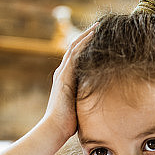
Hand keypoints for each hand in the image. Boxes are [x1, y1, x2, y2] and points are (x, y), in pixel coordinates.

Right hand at [43, 22, 96, 140]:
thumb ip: (86, 101)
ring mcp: (62, 74)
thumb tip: (99, 105)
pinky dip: (83, 43)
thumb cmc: (67, 124)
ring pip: (74, 48)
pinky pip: (74, 54)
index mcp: (65, 81)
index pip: (75, 58)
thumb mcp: (79, 108)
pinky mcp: (64, 76)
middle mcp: (62, 74)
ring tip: (97, 26)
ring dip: (86, 36)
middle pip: (74, 49)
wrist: (55, 128)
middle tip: (98, 26)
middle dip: (86, 37)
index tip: (97, 39)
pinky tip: (93, 35)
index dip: (85, 47)